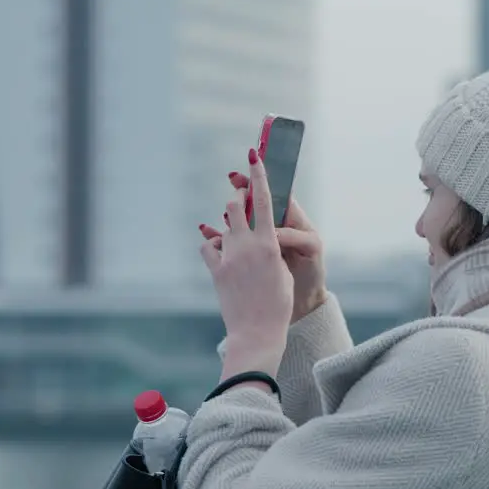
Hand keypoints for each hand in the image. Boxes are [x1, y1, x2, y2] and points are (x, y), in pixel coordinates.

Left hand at [199, 149, 292, 378]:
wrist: (257, 332)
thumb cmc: (278, 305)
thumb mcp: (280, 272)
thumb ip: (270, 248)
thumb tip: (258, 235)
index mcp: (270, 244)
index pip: (264, 200)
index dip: (259, 174)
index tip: (253, 155)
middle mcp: (247, 246)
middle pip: (235, 207)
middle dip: (237, 202)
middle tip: (240, 205)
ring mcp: (229, 257)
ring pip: (223, 228)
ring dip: (228, 230)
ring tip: (238, 246)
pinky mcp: (215, 271)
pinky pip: (208, 247)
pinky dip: (213, 247)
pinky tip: (220, 255)